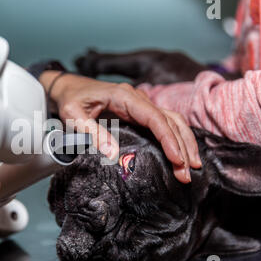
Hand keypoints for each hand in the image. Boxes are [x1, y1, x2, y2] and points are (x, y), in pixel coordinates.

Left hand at [39, 71, 201, 182]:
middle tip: (188, 173)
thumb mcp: (73, 116)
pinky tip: (181, 153)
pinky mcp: (139, 112)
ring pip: (171, 120)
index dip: (168, 139)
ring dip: (184, 142)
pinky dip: (175, 137)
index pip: (154, 117)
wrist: (67, 87)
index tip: (177, 160)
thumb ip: (92, 133)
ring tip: (192, 166)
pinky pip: (163, 123)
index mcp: (123, 96)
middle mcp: (137, 98)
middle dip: (182, 145)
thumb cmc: (70, 100)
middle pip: (169, 119)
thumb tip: (113, 154)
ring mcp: (140, 104)